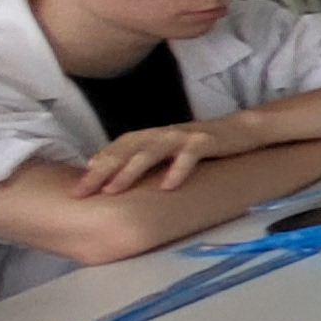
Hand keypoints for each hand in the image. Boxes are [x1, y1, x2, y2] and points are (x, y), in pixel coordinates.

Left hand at [72, 115, 269, 195]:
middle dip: (102, 170)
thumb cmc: (203, 145)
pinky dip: (177, 170)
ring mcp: (183, 137)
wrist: (243, 129)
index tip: (78, 184)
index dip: (97, 163)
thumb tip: (120, 180)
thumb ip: (149, 159)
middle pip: (126, 150)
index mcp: (153, 135)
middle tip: (82, 191)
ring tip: (112, 190)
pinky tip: (167, 187)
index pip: (118, 147)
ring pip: (150, 152)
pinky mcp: (206, 142)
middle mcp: (163, 133)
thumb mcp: (171, 150)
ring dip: (129, 171)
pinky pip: (189, 156)